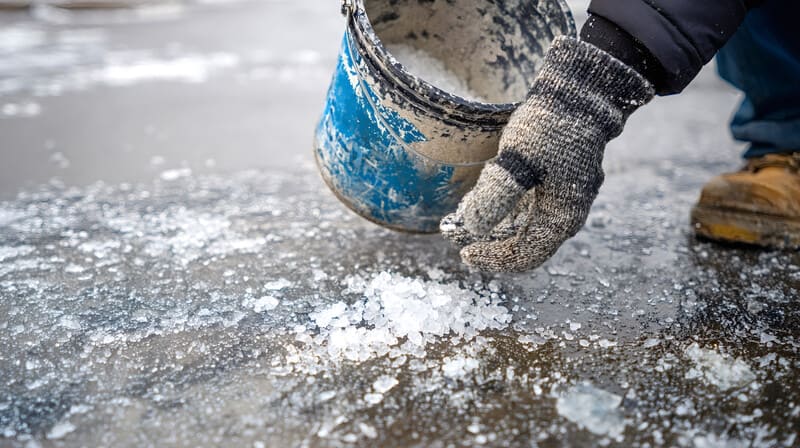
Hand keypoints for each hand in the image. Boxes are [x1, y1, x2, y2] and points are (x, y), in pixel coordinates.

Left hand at [440, 37, 653, 271]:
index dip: (493, 259)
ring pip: (519, 223)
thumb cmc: (551, 125)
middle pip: (521, 242)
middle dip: (484, 240)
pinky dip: (498, 207)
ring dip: (488, 223)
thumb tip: (474, 228)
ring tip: (454, 219)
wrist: (578, 90)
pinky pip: (522, 205)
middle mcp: (563, 212)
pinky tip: (472, 201)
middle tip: (451, 233)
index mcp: (561, 216)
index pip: (525, 255)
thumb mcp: (517, 160)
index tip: (464, 252)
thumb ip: (496, 195)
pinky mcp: (550, 181)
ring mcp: (558, 196)